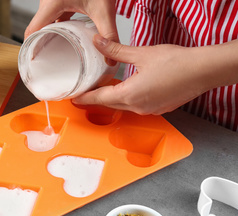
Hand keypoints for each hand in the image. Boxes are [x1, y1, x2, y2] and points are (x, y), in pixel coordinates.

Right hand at [25, 0, 118, 56]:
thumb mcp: (104, 10)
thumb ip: (109, 35)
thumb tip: (110, 60)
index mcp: (52, 4)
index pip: (32, 31)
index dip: (30, 48)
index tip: (33, 62)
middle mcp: (48, 2)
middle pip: (38, 29)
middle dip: (42, 46)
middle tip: (48, 63)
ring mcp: (52, 1)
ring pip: (46, 23)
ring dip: (51, 37)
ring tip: (57, 53)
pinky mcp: (59, 1)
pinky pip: (54, 17)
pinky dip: (59, 28)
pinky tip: (68, 38)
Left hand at [73, 35, 237, 114]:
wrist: (204, 71)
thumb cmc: (177, 63)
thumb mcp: (141, 54)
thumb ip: (116, 50)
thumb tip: (99, 42)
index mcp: (130, 95)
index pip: (100, 98)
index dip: (86, 98)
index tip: (75, 99)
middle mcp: (138, 107)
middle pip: (110, 104)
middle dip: (97, 98)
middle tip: (86, 93)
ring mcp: (149, 110)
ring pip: (123, 106)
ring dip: (112, 98)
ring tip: (104, 89)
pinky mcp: (159, 109)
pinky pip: (137, 106)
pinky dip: (128, 99)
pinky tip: (128, 90)